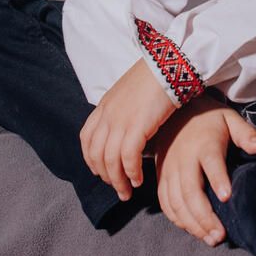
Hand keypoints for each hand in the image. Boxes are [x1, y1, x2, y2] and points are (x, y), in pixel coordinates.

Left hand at [79, 58, 176, 201]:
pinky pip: (128, 158)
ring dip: (118, 180)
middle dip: (105, 176)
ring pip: (110, 160)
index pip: (86, 138)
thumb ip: (123, 109)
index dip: (91, 159)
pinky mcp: (137, 126)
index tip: (101, 171)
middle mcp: (108, 114)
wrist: (169, 64)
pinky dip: (131, 172)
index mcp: (104, 105)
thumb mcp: (130, 92)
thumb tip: (128, 128)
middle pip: (96, 154)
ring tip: (127, 191)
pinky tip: (138, 179)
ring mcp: (120, 120)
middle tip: (117, 188)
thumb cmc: (156, 77)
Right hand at [153, 99, 255, 245]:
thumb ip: (245, 133)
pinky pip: (165, 202)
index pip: (211, 162)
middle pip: (189, 191)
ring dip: (191, 223)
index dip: (218, 179)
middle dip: (204, 216)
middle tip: (220, 236)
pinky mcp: (161, 177)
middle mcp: (184, 158)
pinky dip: (177, 219)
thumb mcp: (229, 119)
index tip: (227, 197)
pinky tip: (192, 229)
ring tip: (210, 239)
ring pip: (175, 201)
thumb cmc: (208, 119)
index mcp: (204, 143)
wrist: (174, 111)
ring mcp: (170, 169)